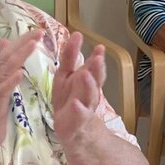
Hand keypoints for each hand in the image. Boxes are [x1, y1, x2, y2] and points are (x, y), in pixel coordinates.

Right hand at [0, 30, 41, 158]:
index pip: (9, 54)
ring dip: (20, 55)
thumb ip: (3, 67)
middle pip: (8, 56)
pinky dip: (10, 81)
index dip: (23, 42)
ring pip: (6, 69)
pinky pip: (2, 91)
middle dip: (24, 43)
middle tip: (39, 32)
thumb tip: (5, 44)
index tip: (38, 31)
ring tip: (33, 44)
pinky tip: (20, 73)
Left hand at [51, 29, 106, 146]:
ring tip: (86, 75)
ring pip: (89, 96)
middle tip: (97, 57)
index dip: (86, 54)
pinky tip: (77, 105)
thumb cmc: (69, 100)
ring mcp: (84, 107)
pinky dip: (78, 111)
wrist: (75, 131)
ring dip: (88, 85)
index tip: (88, 40)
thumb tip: (76, 34)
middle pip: (93, 79)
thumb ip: (70, 58)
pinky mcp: (76, 123)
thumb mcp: (67, 76)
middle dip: (96, 68)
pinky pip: (78, 116)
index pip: (87, 65)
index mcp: (83, 80)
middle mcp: (87, 92)